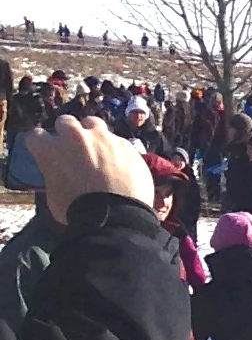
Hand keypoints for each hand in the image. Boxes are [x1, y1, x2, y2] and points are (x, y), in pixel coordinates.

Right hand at [28, 115, 156, 223]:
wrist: (115, 217)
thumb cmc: (78, 211)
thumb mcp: (54, 194)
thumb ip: (55, 175)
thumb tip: (61, 173)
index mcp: (50, 149)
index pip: (36, 136)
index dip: (41, 145)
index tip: (46, 151)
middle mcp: (75, 136)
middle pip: (66, 122)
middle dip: (67, 133)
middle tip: (73, 149)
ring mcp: (103, 138)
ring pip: (94, 124)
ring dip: (93, 135)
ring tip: (98, 152)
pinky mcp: (126, 145)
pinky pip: (118, 142)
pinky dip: (116, 151)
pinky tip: (120, 167)